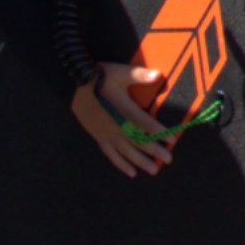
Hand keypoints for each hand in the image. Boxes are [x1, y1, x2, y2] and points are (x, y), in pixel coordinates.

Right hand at [82, 62, 177, 177]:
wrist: (73, 86)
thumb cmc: (99, 77)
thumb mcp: (119, 72)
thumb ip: (139, 75)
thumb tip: (158, 74)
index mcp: (122, 109)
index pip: (144, 123)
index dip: (158, 132)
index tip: (172, 140)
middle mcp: (115, 125)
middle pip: (137, 141)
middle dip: (154, 150)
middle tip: (168, 159)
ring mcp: (106, 133)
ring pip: (126, 151)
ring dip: (140, 161)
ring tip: (154, 170)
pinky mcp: (99, 137)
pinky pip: (111, 154)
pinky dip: (121, 164)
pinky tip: (131, 172)